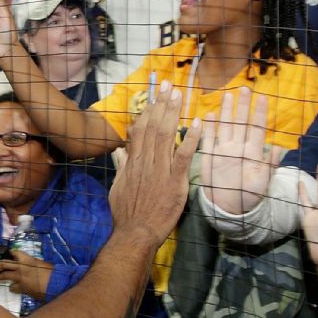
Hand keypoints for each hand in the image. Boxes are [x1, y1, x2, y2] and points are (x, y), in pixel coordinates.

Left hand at [0, 250, 52, 300]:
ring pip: (4, 276)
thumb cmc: (51, 273)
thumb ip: (32, 263)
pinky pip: (12, 287)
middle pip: (3, 264)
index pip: (14, 252)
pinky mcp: (21, 288)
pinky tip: (14, 288)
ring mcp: (19, 278)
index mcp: (27, 259)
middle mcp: (20, 267)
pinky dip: (12, 287)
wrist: (54, 285)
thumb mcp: (41, 263)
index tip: (8, 255)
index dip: (10, 253)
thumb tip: (28, 264)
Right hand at [108, 81, 200, 245]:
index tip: (155, 95)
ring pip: (166, 135)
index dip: (148, 110)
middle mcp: (145, 161)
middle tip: (168, 84)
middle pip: (153, 126)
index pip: (140, 130)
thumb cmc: (127, 214)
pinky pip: (184, 156)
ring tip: (180, 94)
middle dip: (161, 103)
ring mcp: (160, 170)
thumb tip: (119, 150)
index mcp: (133, 162)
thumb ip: (121, 166)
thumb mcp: (118, 188)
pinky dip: (192, 139)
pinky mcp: (174, 182)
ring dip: (173, 112)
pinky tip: (199, 124)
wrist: (135, 233)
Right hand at [200, 88, 281, 214]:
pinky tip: (210, 115)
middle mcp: (238, 148)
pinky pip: (209, 140)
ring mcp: (223, 151)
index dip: (259, 113)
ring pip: (226, 127)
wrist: (229, 209)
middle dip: (243, 106)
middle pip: (241, 123)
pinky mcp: (210, 157)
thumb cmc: (249, 197)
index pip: (257, 128)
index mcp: (252, 153)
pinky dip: (209, 128)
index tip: (262, 97)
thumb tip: (279, 149)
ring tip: (227, 95)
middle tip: (244, 88)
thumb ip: (270, 166)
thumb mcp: (263, 183)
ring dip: (227, 112)